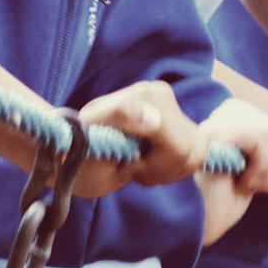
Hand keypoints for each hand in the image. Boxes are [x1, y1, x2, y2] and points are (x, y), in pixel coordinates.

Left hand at [74, 79, 204, 198]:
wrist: (71, 156)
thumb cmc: (77, 148)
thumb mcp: (89, 134)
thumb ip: (118, 117)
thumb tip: (154, 120)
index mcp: (149, 95)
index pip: (179, 146)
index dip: (155, 165)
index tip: (127, 164)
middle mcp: (164, 97)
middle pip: (191, 152)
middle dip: (160, 170)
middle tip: (131, 167)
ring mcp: (171, 111)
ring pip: (196, 157)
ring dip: (164, 172)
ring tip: (137, 165)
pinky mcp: (176, 127)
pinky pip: (195, 157)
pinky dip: (170, 170)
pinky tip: (147, 165)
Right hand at [195, 98, 267, 242]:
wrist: (196, 221)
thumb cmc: (225, 198)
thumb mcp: (261, 169)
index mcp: (243, 117)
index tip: (262, 182)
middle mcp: (232, 110)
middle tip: (255, 186)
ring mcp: (223, 118)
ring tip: (246, 183)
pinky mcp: (217, 129)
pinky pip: (262, 138)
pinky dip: (260, 167)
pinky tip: (240, 180)